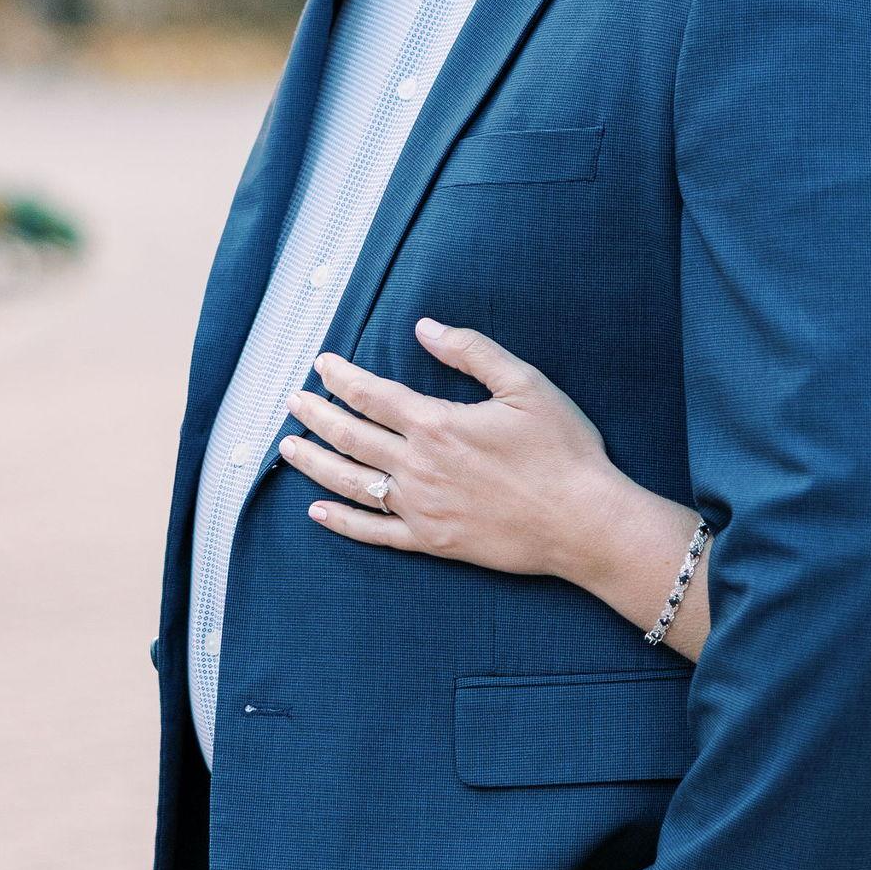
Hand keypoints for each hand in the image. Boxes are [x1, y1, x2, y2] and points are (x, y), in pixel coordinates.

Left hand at [279, 317, 624, 579]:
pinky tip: (318, 513)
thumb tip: (425, 328)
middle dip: (317, 415)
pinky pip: (373, 532)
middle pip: (351, 437)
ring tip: (288, 448)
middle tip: (294, 402)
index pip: (373, 395)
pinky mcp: (431, 541)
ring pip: (351, 483)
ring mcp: (421, 508)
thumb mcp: (526, 385)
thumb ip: (472, 352)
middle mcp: (419, 466)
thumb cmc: (562, 450)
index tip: (322, 364)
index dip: (343, 378)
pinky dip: (341, 522)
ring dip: (315, 463)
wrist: (582, 520)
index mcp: (438, 424)